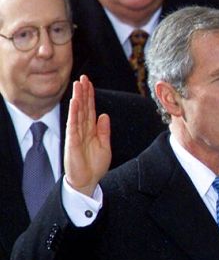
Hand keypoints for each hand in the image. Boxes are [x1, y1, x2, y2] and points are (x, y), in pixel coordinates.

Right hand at [65, 75, 110, 195]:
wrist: (88, 181)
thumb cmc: (95, 165)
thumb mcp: (104, 145)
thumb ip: (104, 130)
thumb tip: (105, 115)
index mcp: (91, 130)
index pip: (90, 109)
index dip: (90, 96)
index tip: (89, 83)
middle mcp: (82, 130)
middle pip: (83, 107)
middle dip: (83, 92)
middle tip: (83, 77)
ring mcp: (76, 135)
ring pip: (77, 113)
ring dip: (77, 98)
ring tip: (77, 85)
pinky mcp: (72, 142)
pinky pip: (73, 125)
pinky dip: (73, 114)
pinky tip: (74, 103)